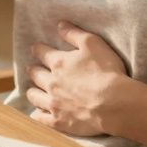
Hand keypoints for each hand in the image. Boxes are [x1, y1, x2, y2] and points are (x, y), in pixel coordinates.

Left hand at [26, 21, 132, 136]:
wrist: (114, 103)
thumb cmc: (106, 71)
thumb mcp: (92, 43)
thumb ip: (74, 33)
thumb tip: (60, 24)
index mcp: (59, 62)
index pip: (42, 52)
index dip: (38, 49)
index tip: (36, 48)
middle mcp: (51, 82)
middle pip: (36, 75)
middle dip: (34, 70)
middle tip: (32, 69)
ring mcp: (53, 103)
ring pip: (35, 96)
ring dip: (33, 92)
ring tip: (33, 91)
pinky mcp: (59, 121)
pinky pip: (41, 119)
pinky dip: (37, 115)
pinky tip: (36, 114)